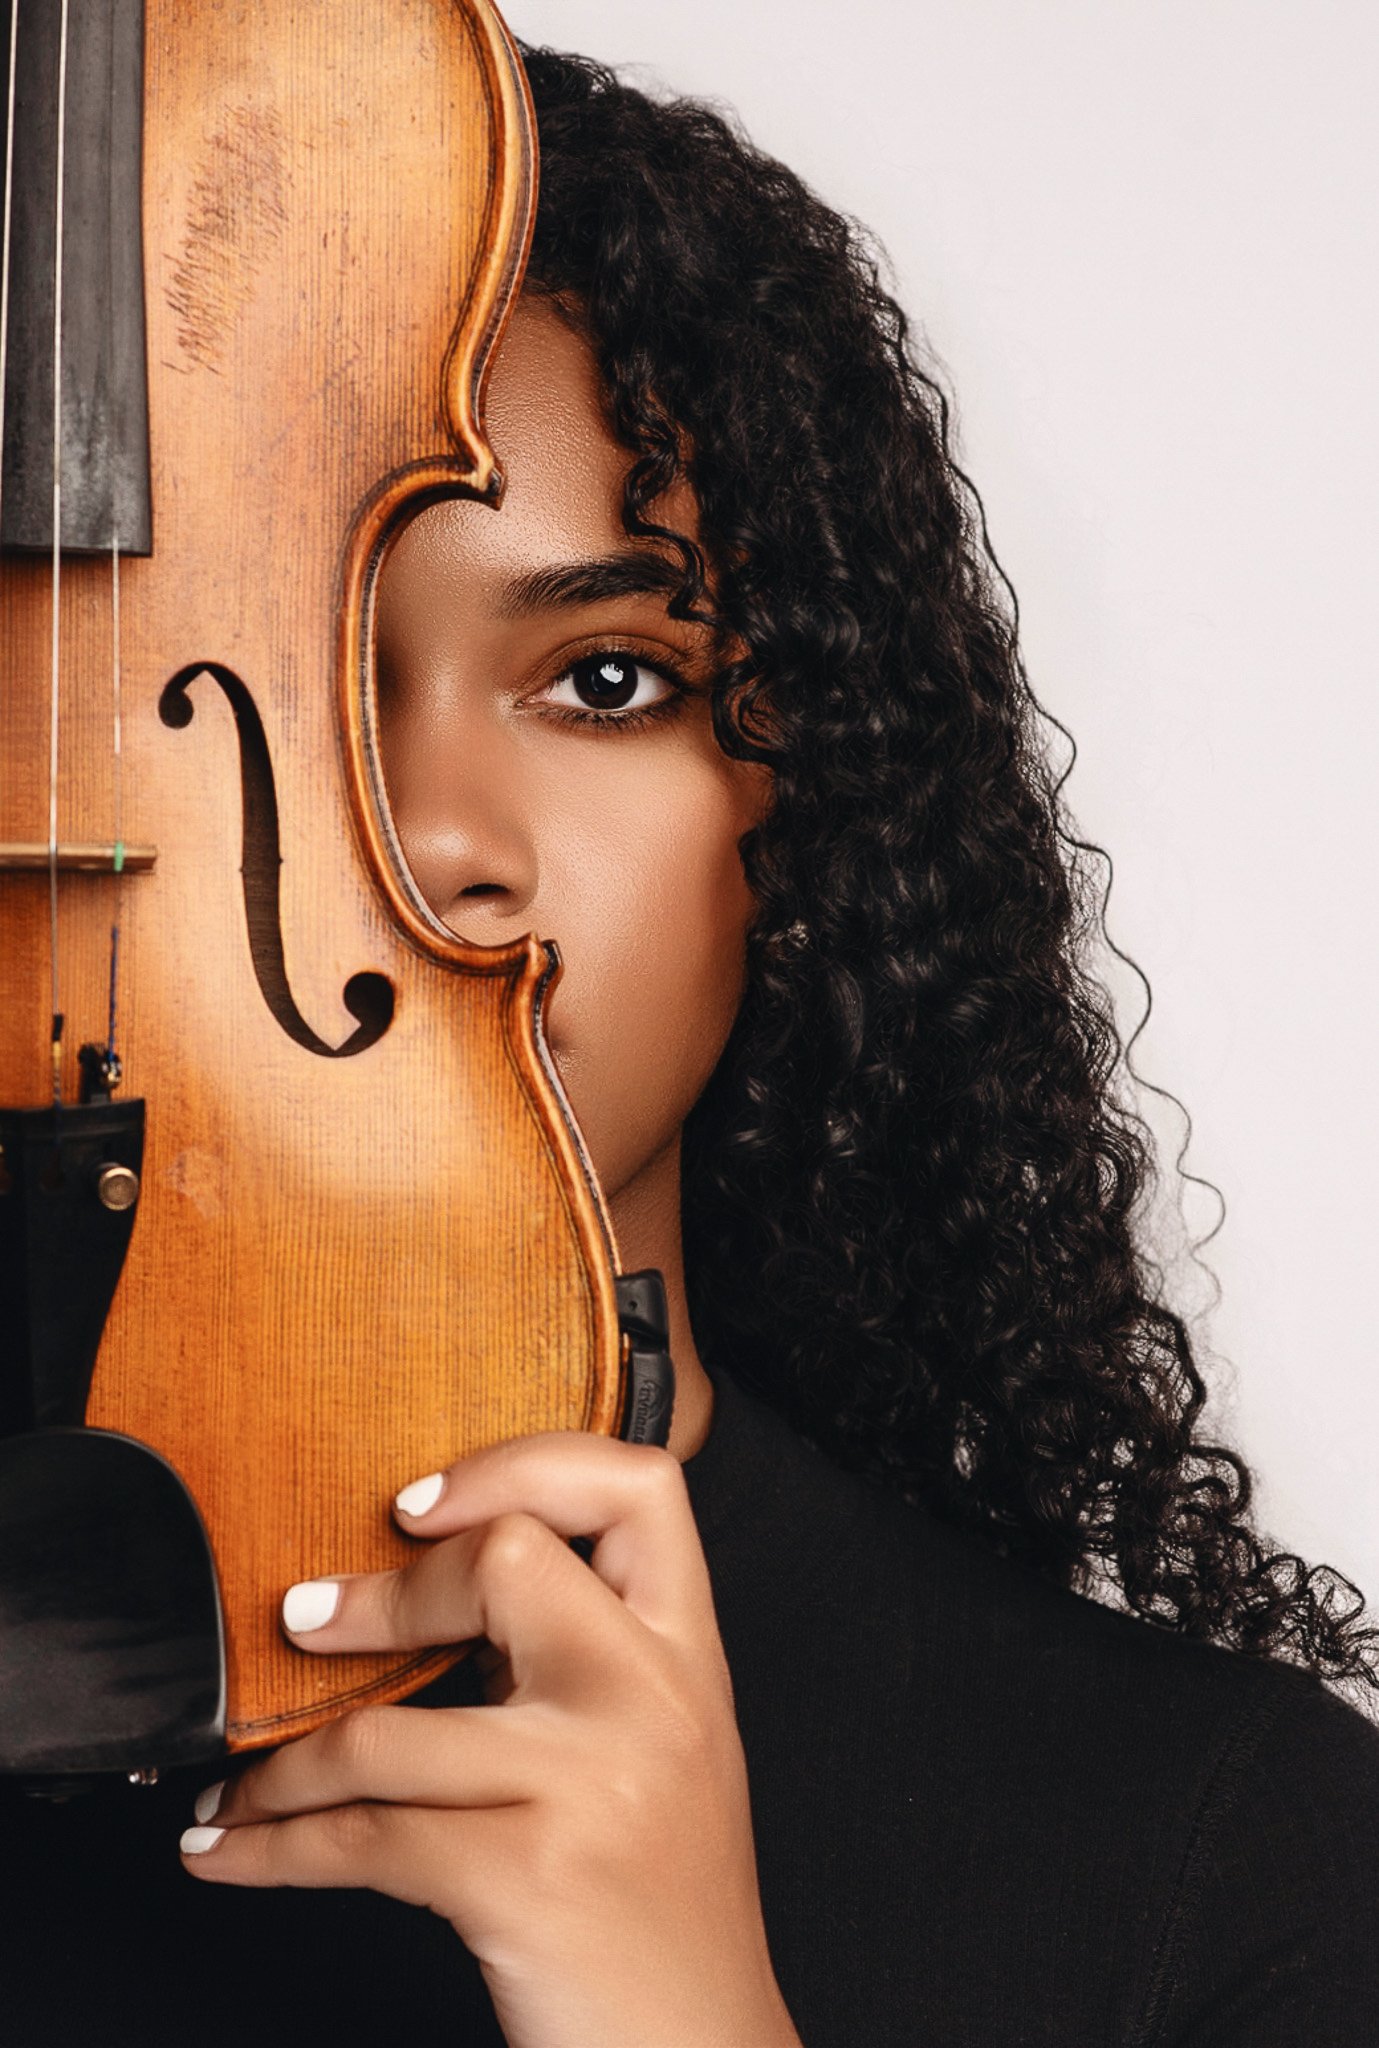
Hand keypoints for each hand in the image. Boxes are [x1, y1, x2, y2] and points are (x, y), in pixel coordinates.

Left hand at [179, 1432, 803, 2047]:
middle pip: (508, 1560)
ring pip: (391, 1725)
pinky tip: (231, 1851)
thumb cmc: (660, 1908)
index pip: (639, 1485)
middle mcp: (653, 1696)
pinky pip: (360, 1836)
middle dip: (383, 1596)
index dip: (523, 1463)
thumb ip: (580, 1660)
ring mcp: (592, 1783)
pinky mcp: (527, 1876)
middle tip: (303, 1621)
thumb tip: (421, 1589)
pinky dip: (269, 1844)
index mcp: (687, 1654)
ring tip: (241, 1783)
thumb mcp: (654, 1750)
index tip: (422, 1504)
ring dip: (282, 1762)